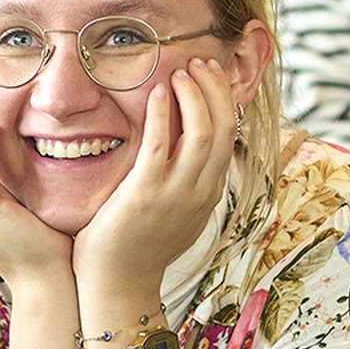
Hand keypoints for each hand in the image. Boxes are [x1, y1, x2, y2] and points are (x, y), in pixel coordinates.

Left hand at [71, 58, 235, 299]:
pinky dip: (164, 114)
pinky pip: (162, 145)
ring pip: (204, 131)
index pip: (230, 135)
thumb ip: (183, 182)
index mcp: (209, 193)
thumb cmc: (137, 248)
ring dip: (194, 94)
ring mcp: (177, 194)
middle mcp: (201, 192)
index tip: (209, 74)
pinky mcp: (146, 194)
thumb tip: (183, 150)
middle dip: (214, 88)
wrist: (119, 286)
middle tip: (198, 62)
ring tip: (179, 72)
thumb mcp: (173, 213)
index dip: (224, 98)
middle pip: (224, 126)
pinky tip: (156, 93)